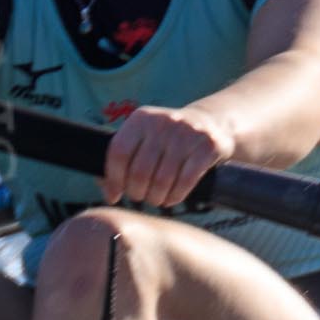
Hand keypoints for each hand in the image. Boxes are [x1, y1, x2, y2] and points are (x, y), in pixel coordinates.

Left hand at [103, 104, 236, 207]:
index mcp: (140, 119)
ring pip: (162, 179)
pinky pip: (186, 180)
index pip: (118, 153)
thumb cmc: (166, 139)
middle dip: (137, 192)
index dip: (114, 179)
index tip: (114, 195)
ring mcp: (186, 133)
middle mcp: (162, 122)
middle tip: (140, 198)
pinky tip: (172, 199)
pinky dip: (175, 196)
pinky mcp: (207, 146)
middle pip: (140, 170)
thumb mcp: (143, 138)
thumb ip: (122, 159)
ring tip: (155, 200)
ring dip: (156, 197)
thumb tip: (108, 192)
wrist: (210, 123)